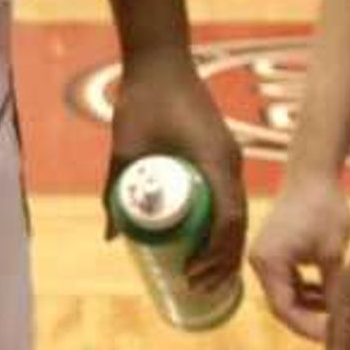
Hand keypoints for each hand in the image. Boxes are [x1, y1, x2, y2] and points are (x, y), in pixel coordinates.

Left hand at [106, 48, 249, 298]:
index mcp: (214, 161)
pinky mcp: (222, 157)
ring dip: (227, 248)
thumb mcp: (124, 148)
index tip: (192, 273)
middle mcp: (230, 163)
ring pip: (239, 214)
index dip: (213, 252)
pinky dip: (225, 227)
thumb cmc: (142, 100)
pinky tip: (211, 248)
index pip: (226, 217)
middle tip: (199, 287)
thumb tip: (111, 235)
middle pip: (238, 223)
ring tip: (208, 278)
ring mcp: (229, 160)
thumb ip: (114, 190)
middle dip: (223, 260)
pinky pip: (230, 200)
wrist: (161, 62)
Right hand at [253, 168, 349, 340]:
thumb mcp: (333, 252)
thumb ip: (335, 287)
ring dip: (311, 306)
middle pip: (283, 305)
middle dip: (310, 319)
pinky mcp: (275, 252)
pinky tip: (329, 293)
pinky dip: (308, 290)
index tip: (334, 335)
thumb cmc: (323, 208)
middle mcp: (260, 263)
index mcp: (269, 264)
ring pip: (287, 294)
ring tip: (338, 313)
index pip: (285, 309)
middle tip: (339, 330)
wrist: (312, 173)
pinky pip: (289, 281)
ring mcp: (266, 258)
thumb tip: (345, 320)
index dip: (309, 327)